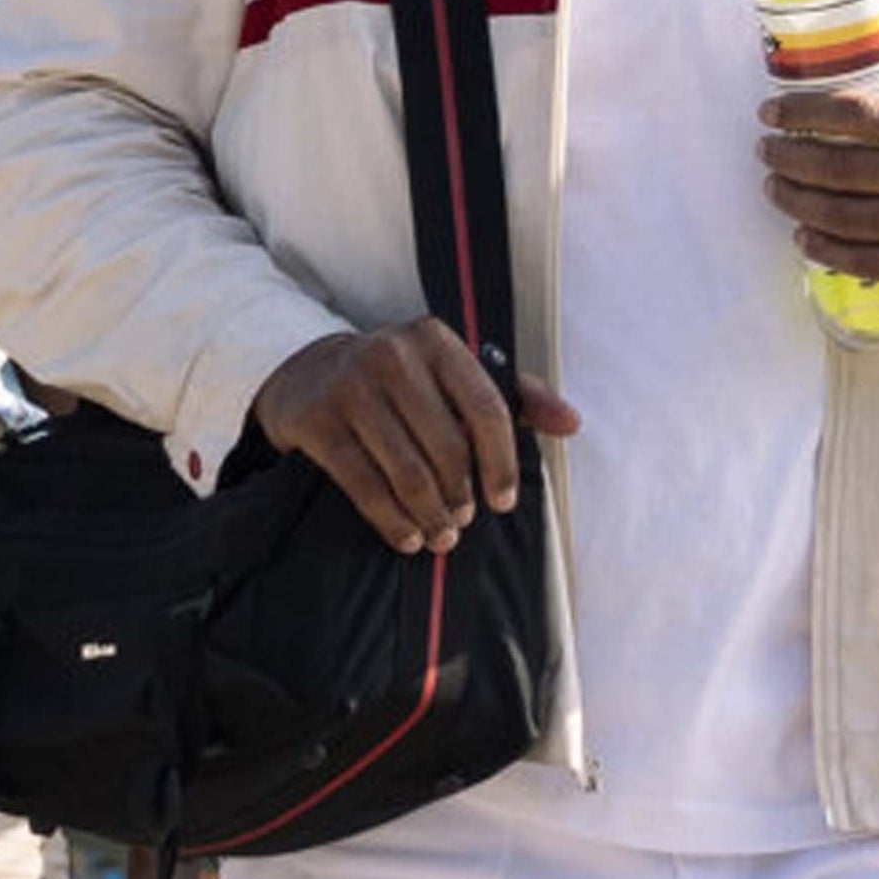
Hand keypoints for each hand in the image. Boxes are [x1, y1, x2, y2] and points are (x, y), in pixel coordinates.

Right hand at [251, 321, 580, 556]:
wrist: (307, 374)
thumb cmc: (397, 382)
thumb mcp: (451, 374)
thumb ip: (515, 396)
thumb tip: (571, 423)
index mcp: (434, 340)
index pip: (486, 407)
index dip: (501, 463)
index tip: (503, 502)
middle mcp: (391, 355)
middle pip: (446, 447)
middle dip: (461, 497)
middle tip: (462, 523)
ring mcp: (349, 385)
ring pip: (406, 472)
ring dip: (430, 516)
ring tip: (440, 535)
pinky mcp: (316, 419)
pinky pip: (364, 485)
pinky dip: (391, 521)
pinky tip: (406, 537)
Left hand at [756, 30, 878, 328]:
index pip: (861, 113)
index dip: (805, 112)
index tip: (770, 110)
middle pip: (844, 168)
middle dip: (790, 159)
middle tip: (765, 151)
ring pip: (849, 217)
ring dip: (797, 203)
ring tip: (774, 188)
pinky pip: (868, 261)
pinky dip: (827, 250)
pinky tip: (803, 236)